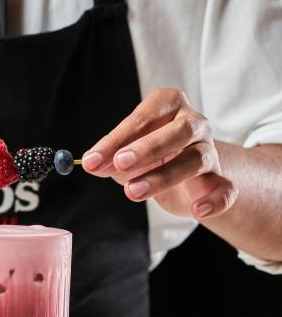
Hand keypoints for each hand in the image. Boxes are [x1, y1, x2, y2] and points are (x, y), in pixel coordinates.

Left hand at [81, 89, 237, 220]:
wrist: (185, 177)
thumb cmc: (151, 156)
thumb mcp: (125, 154)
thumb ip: (109, 157)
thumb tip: (93, 164)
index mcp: (170, 106)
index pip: (144, 117)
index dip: (117, 138)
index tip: (91, 160)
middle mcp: (194, 123)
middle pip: (179, 131)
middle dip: (148, 147)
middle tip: (120, 163)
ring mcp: (210, 151)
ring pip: (195, 160)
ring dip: (163, 177)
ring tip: (133, 192)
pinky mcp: (219, 179)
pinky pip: (225, 189)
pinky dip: (214, 200)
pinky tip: (196, 211)